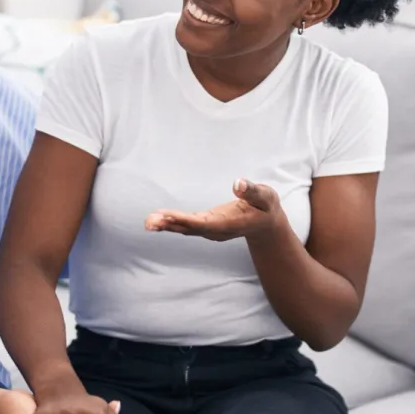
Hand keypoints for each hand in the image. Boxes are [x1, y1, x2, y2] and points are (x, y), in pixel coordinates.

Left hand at [146, 178, 282, 241]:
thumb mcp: (266, 197)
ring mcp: (211, 229)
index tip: (169, 216)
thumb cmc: (266, 208)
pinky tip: (158, 219)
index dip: (186, 219)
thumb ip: (253, 191)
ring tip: (148, 222)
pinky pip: (186, 225)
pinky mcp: (206, 225)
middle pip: (191, 229)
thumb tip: (238, 183)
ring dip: (167, 225)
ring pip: (186, 229)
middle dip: (170, 225)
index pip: (205, 223)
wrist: (266, 225)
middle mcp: (217, 230)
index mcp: (230, 224)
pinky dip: (172, 222)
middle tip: (149, 222)